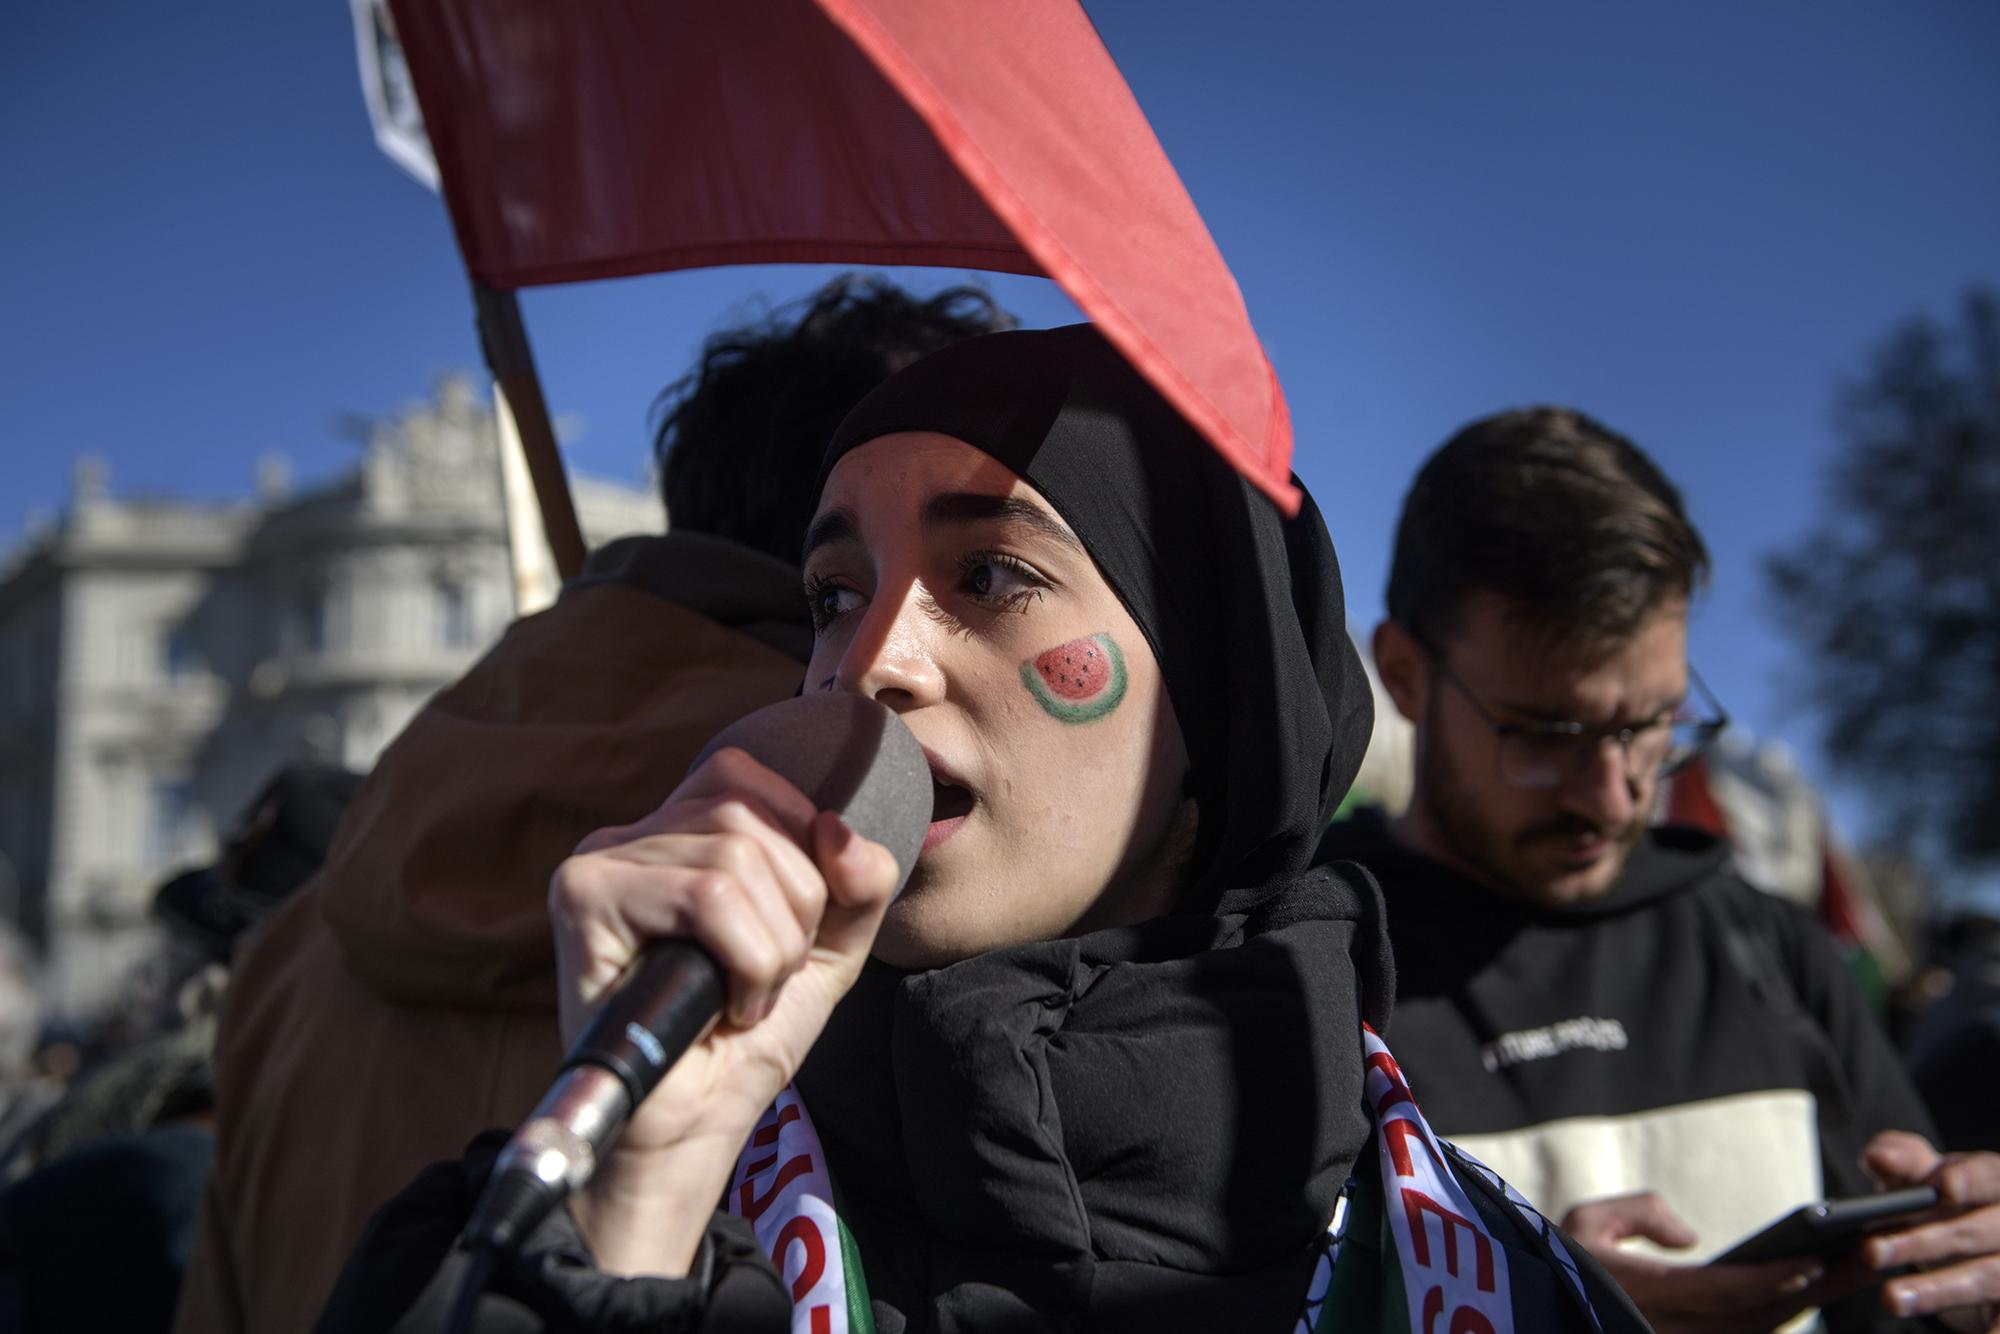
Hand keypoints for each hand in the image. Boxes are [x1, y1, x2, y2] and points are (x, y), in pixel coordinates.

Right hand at [548, 747, 900, 1276]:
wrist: (698, 1125)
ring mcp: (601, 860)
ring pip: (735, 858)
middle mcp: (632, 833)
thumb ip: (858, 881)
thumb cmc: (747, 1036)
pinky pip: (707, 896)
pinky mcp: (584, 895)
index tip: (790, 933)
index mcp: (680, 830)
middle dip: (795, 910)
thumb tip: (839, 830)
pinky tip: (722, 1006)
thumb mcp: (830, 946)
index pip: (753, 779)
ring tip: (741, 997)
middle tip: (764, 977)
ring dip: (771, 949)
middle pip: (752, 817)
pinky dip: (744, 960)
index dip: (800, 852)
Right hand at [1560, 1192, 1828, 1333]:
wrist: (1539, 1307)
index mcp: (1644, 1295)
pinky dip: (1783, 1310)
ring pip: (1759, 1329)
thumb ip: (1640, 1211)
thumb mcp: (1585, 1219)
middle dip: (1814, 1289)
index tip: (1813, 1260)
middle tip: (1864, 1258)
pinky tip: (1813, 1287)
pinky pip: (1747, 1332)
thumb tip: (1691, 1236)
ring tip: (1852, 1267)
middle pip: (1759, 1317)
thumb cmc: (1560, 1258)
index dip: (1772, 1279)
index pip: (1723, 1293)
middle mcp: (1669, 1329)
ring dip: (1809, 1300)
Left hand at [1861, 1131, 1999, 1331]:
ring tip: (1890, 1297)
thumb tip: (1878, 1156)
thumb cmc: (1944, 1206)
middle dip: (1922, 1242)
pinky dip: (1988, 1330)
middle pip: (1975, 1231)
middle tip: (1871, 1251)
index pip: (1990, 1174)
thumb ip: (1901, 1159)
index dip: (1970, 1179)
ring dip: (1937, 1290)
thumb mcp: (1923, 1177)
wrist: (1969, 1252)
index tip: (1944, 1188)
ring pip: (1985, 1277)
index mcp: (1998, 1180)